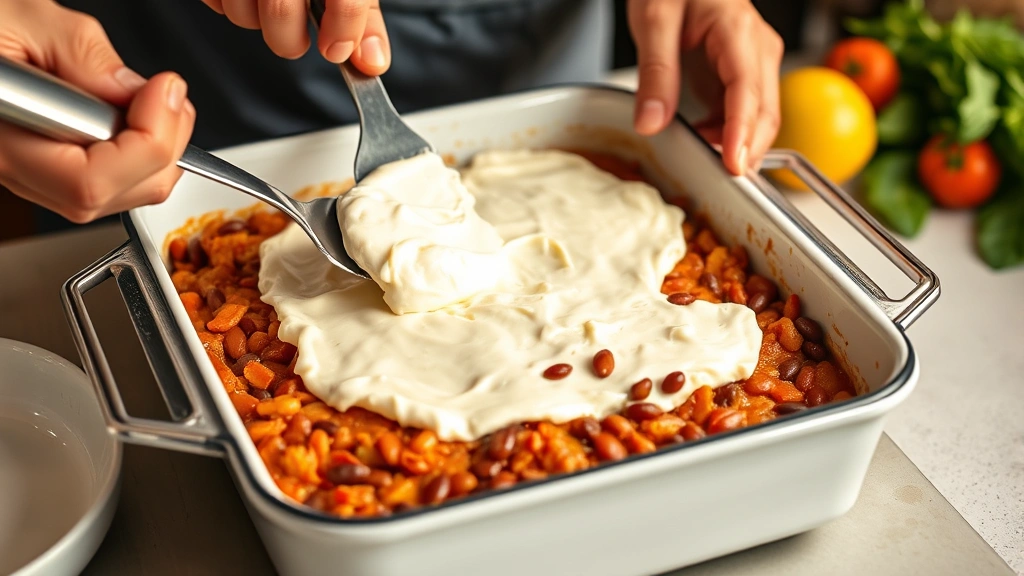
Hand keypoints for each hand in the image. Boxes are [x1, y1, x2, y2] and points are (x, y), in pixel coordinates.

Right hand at [0, 0, 193, 222]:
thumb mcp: (29, 19)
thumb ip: (83, 54)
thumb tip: (130, 91)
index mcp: (2, 139)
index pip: (89, 181)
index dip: (146, 143)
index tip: (165, 92)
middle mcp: (15, 169)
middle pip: (111, 196)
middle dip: (162, 149)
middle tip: (170, 96)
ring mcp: (34, 177)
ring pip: (118, 197)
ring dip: (157, 153)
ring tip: (155, 101)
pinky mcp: (53, 172)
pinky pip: (112, 185)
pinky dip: (142, 155)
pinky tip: (137, 116)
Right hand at [200, 0, 390, 74]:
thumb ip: (363, 19)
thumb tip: (372, 62)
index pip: (346, 0)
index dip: (343, 32)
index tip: (336, 50)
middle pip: (281, 9)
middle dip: (288, 40)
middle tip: (297, 42)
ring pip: (241, 10)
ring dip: (255, 21)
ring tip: (268, 7)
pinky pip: (216, 1)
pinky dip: (229, 6)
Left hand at [628, 0, 783, 174]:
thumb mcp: (654, 21)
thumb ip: (655, 73)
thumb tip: (651, 123)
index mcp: (737, 31)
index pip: (748, 92)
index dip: (743, 133)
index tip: (735, 165)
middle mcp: (756, 47)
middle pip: (764, 112)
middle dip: (746, 151)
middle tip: (718, 181)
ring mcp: (754, 60)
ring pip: (759, 116)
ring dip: (736, 144)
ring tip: (701, 158)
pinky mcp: (743, 71)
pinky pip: (744, 111)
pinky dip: (727, 132)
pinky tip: (701, 139)